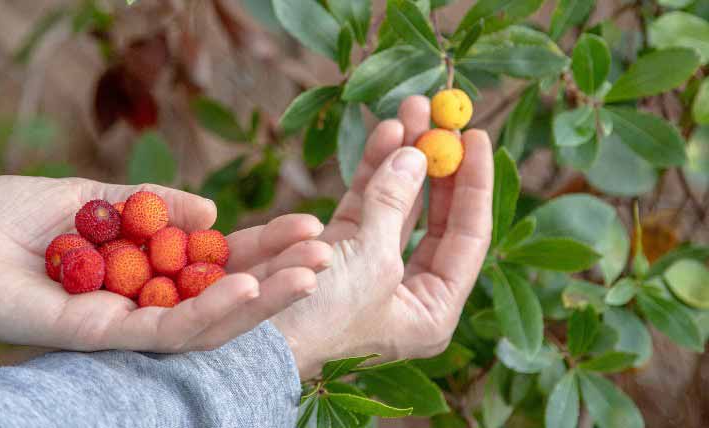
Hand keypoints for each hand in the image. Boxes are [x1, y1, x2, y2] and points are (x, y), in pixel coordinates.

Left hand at [0, 176, 331, 351]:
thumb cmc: (9, 219)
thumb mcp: (93, 196)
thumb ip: (152, 206)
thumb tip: (212, 212)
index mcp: (143, 272)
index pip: (216, 264)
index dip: (264, 247)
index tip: (308, 226)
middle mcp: (142, 305)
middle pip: (223, 296)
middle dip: (278, 276)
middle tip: (329, 254)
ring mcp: (125, 326)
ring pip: (207, 321)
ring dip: (261, 299)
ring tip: (310, 273)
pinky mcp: (100, 337)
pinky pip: (165, 329)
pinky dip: (209, 309)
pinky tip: (245, 285)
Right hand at [272, 96, 493, 378]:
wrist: (254, 342)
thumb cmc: (320, 318)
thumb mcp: (369, 260)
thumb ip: (393, 202)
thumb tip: (414, 153)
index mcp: (433, 310)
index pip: (470, 236)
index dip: (475, 183)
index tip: (475, 134)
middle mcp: (408, 291)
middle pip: (436, 216)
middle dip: (436, 163)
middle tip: (441, 116)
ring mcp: (372, 270)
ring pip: (397, 204)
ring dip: (403, 158)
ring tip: (410, 110)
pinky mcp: (339, 254)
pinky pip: (364, 205)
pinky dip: (372, 172)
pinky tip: (385, 134)